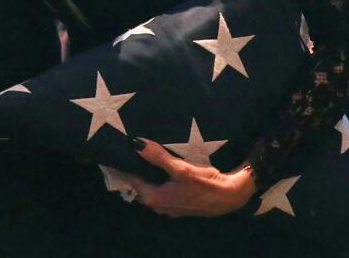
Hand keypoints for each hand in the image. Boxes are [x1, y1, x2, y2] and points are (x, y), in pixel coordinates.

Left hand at [120, 138, 255, 216]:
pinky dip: (157, 177)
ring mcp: (168, 205)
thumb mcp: (180, 169)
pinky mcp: (178, 201)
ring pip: (151, 186)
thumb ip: (157, 157)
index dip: (125, 165)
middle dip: (135, 168)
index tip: (119, 150)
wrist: (229, 196)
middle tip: (129, 148)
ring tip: (143, 153)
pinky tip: (160, 164)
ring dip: (147, 172)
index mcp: (154, 198)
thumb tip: (136, 143)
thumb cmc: (204, 184)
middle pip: (140, 184)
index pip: (131, 180)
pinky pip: (161, 187)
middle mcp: (158, 205)